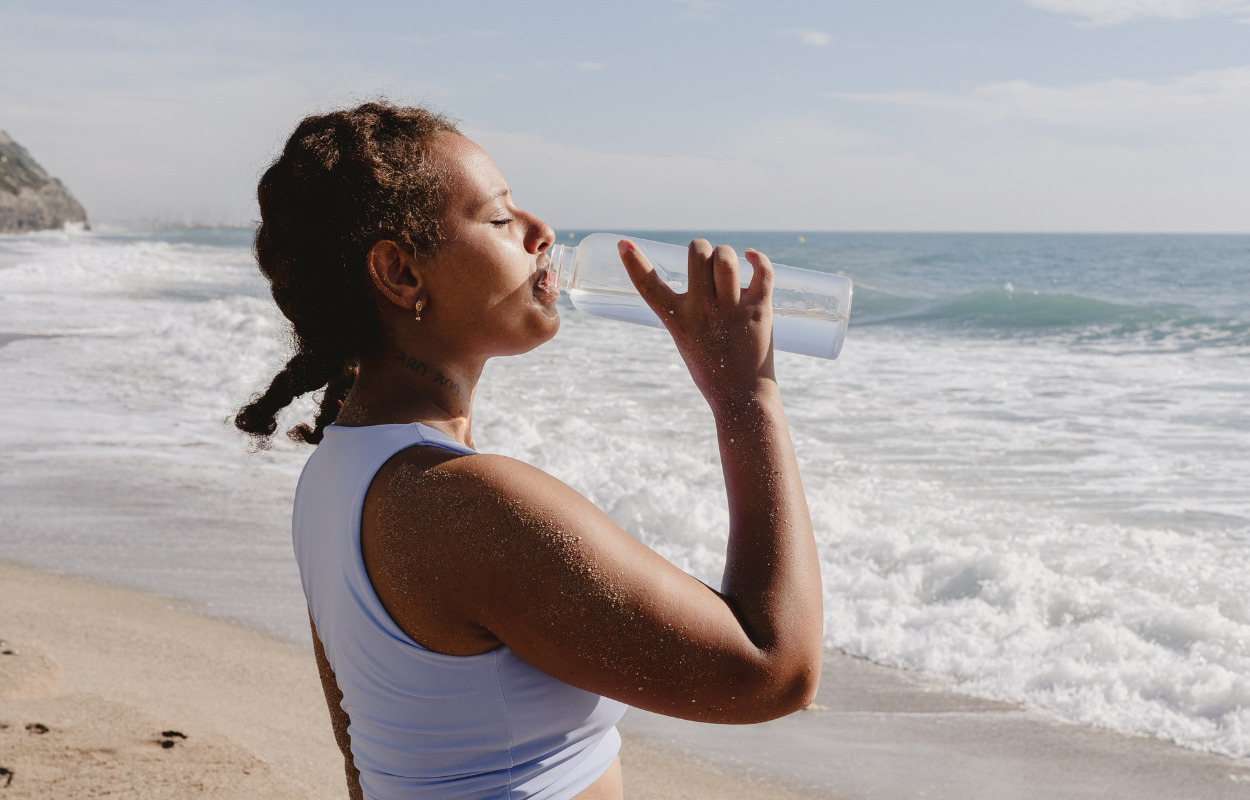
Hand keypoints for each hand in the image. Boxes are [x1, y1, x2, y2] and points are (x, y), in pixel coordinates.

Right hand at [618, 238, 776, 408]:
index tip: (623, 243)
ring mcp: (732, 309)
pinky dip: (757, 258)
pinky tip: (750, 256)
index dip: (633, 262)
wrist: (741, 395)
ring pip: (726, 258)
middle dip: (700, 249)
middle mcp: (703, 310)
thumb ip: (686, 306)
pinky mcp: (759, 309)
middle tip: (704, 262)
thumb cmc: (710, 366)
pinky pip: (763, 271)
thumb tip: (701, 265)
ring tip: (727, 265)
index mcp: (678, 319)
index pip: (648, 286)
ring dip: (725, 254)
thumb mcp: (684, 336)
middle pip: (698, 254)